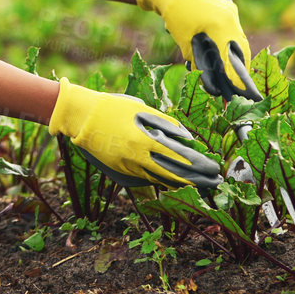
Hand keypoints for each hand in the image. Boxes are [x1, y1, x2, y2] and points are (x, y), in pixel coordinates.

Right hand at [49, 78, 220, 189]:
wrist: (79, 118)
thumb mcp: (141, 109)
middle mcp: (137, 159)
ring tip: (201, 186)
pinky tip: (176, 183)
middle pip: (175, 175)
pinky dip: (164, 182)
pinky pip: (147, 180)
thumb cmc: (111, 107)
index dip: (200, 165)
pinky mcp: (120, 173)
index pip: (180, 158)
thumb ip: (166, 124)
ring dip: (183, 184)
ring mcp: (128, 168)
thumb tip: (187, 138)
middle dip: (198, 180)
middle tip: (214, 182)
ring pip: (162, 181)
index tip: (215, 169)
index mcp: (144, 141)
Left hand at [136, 0, 262, 101]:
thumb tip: (209, 81)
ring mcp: (230, 10)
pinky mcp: (227, 7)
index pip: (233, 56)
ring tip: (228, 68)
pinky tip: (219, 48)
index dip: (236, 74)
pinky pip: (231, 27)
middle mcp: (230, 18)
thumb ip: (198, 60)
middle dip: (239, 65)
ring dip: (232, 52)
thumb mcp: (186, 43)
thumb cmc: (176, 18)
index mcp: (221, 27)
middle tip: (237, 81)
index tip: (237, 89)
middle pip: (240, 47)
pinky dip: (227, 39)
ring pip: (236, 37)